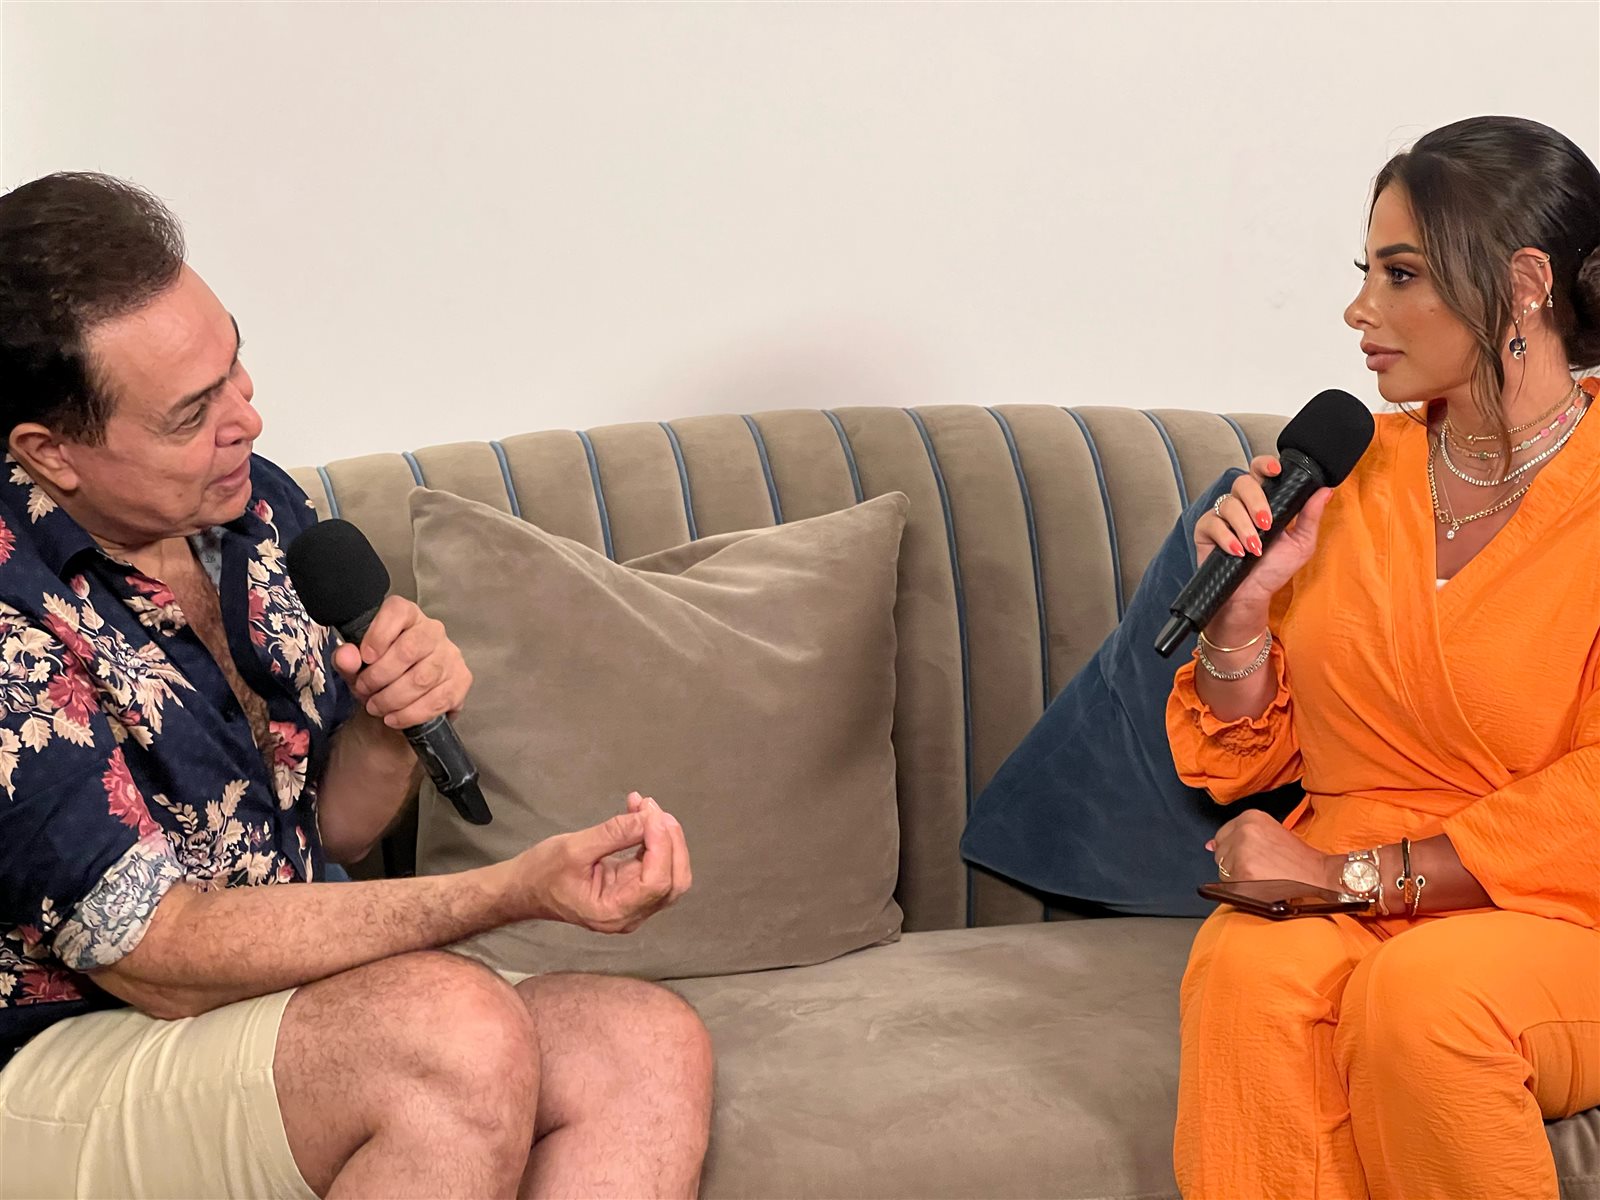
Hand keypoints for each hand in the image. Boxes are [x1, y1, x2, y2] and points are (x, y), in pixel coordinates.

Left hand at [331, 596, 471, 729]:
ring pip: (422, 678)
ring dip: (393, 699)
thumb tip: (346, 656)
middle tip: (364, 691)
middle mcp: (433, 630)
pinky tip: (395, 718)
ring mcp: (451, 655)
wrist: (405, 698)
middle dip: (380, 676)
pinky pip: (438, 700)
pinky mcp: (462, 680)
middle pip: (409, 650)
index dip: (378, 635)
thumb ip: (347, 660)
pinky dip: (411, 714)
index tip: (365, 658)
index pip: (397, 612)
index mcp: (407, 615)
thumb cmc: (379, 673)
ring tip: (376, 707)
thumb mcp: (356, 667)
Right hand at [518, 793, 692, 933]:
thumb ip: (614, 834)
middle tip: (651, 808)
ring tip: (645, 806)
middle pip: (673, 881)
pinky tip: (639, 816)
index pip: (657, 882)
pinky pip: (654, 867)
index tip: (651, 814)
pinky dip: (653, 841)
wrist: (523, 889)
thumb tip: (649, 817)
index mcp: (614, 912)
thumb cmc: (541, 873)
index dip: (663, 846)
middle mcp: (630, 915)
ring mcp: (633, 906)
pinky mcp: (631, 891)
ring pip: (670, 874)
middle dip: (671, 841)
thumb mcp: (574, 848)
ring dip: (664, 838)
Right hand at [1195, 456, 1333, 618]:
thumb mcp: (1301, 544)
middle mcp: (1242, 504)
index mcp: (1265, 500)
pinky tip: (1236, 551)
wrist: (1251, 595)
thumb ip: (1311, 516)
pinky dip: (1226, 537)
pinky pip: (1212, 522)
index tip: (1275, 470)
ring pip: (1228, 504)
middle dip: (1256, 501)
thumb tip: (1325, 491)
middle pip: (1243, 482)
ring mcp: (1222, 516)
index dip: (1264, 464)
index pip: (1261, 472)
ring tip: (1254, 548)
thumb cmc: (1274, 569)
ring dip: (1244, 526)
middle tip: (1266, 523)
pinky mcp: (1205, 530)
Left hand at [1207, 810, 1335, 888]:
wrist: (1317, 873)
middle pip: (1220, 853)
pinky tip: (1260, 884)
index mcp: (1250, 816)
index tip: (1247, 856)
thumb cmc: (1296, 857)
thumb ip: (1238, 836)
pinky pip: (1229, 884)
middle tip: (1259, 867)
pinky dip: (1241, 888)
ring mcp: (1242, 851)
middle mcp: (1244, 830)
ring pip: (1223, 869)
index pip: (1222, 835)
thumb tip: (1210, 845)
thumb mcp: (1268, 833)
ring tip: (1262, 875)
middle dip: (1233, 863)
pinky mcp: (1243, 872)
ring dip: (1237, 876)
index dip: (1233, 850)